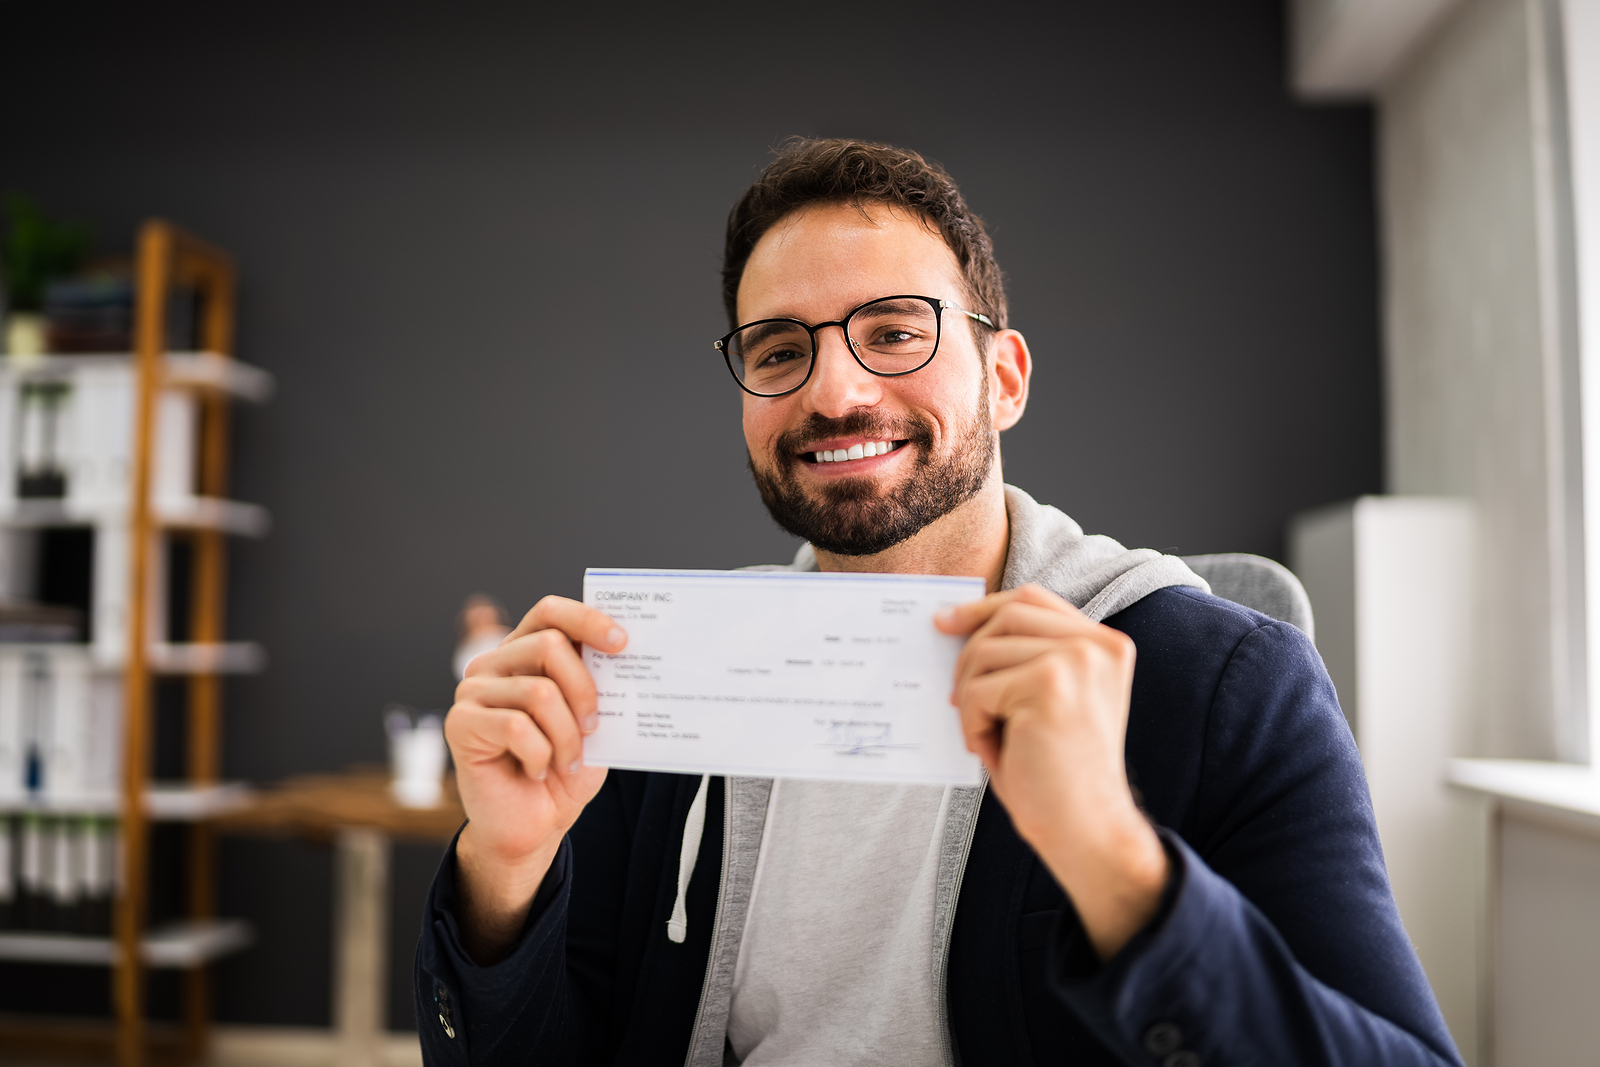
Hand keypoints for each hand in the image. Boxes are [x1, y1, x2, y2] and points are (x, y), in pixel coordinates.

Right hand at [446, 595, 624, 962]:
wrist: (533, 827)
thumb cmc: (563, 771)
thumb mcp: (594, 724)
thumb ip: (600, 687)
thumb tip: (627, 656)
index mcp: (525, 653)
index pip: (549, 612)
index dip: (586, 619)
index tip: (622, 643)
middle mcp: (494, 664)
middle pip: (547, 644)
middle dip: (584, 689)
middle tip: (595, 727)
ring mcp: (472, 691)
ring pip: (538, 692)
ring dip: (566, 736)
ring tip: (568, 762)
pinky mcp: (460, 723)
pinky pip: (516, 727)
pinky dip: (541, 755)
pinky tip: (538, 771)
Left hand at [937, 584, 1168, 959]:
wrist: (1087, 830)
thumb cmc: (1058, 772)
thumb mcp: (1047, 700)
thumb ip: (1023, 657)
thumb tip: (955, 624)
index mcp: (1104, 645)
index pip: (1032, 599)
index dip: (984, 607)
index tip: (945, 621)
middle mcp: (1098, 645)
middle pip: (1006, 616)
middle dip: (970, 655)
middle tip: (961, 701)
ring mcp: (1076, 661)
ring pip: (985, 651)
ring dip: (971, 696)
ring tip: (987, 734)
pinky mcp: (1049, 686)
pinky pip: (978, 689)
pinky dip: (972, 723)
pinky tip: (990, 750)